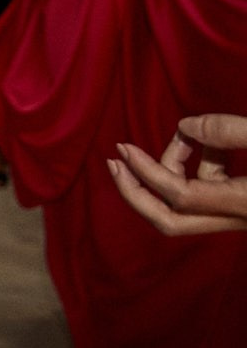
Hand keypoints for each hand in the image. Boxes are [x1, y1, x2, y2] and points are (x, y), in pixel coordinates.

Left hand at [108, 114, 246, 235]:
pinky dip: (199, 168)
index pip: (181, 197)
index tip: (124, 148)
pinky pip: (208, 193)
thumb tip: (185, 126)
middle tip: (114, 163)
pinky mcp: (244, 206)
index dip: (147, 172)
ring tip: (186, 134)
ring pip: (189, 205)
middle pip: (171, 221)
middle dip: (136, 194)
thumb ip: (231, 132)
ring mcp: (241, 215)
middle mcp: (240, 217)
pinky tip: (206, 142)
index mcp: (244, 204)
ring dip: (174, 168)